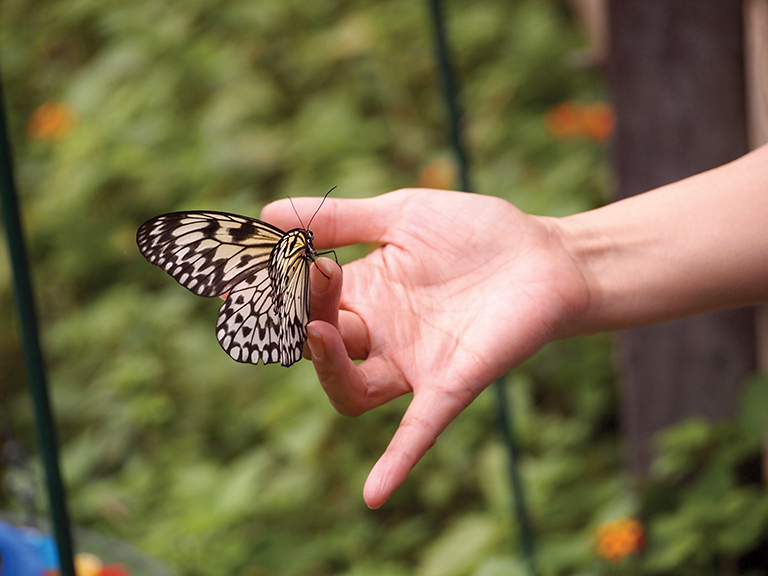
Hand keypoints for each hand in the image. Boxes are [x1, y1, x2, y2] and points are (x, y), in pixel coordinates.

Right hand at [263, 189, 590, 507]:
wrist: (546, 255)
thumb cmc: (476, 231)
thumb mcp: (402, 215)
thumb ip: (343, 219)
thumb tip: (267, 213)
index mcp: (364, 292)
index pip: (303, 301)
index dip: (275, 291)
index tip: (245, 271)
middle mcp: (380, 334)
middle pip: (319, 343)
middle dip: (304, 312)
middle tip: (314, 273)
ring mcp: (413, 363)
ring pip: (351, 389)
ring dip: (328, 367)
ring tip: (319, 330)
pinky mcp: (450, 384)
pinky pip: (418, 431)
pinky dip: (395, 462)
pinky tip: (372, 496)